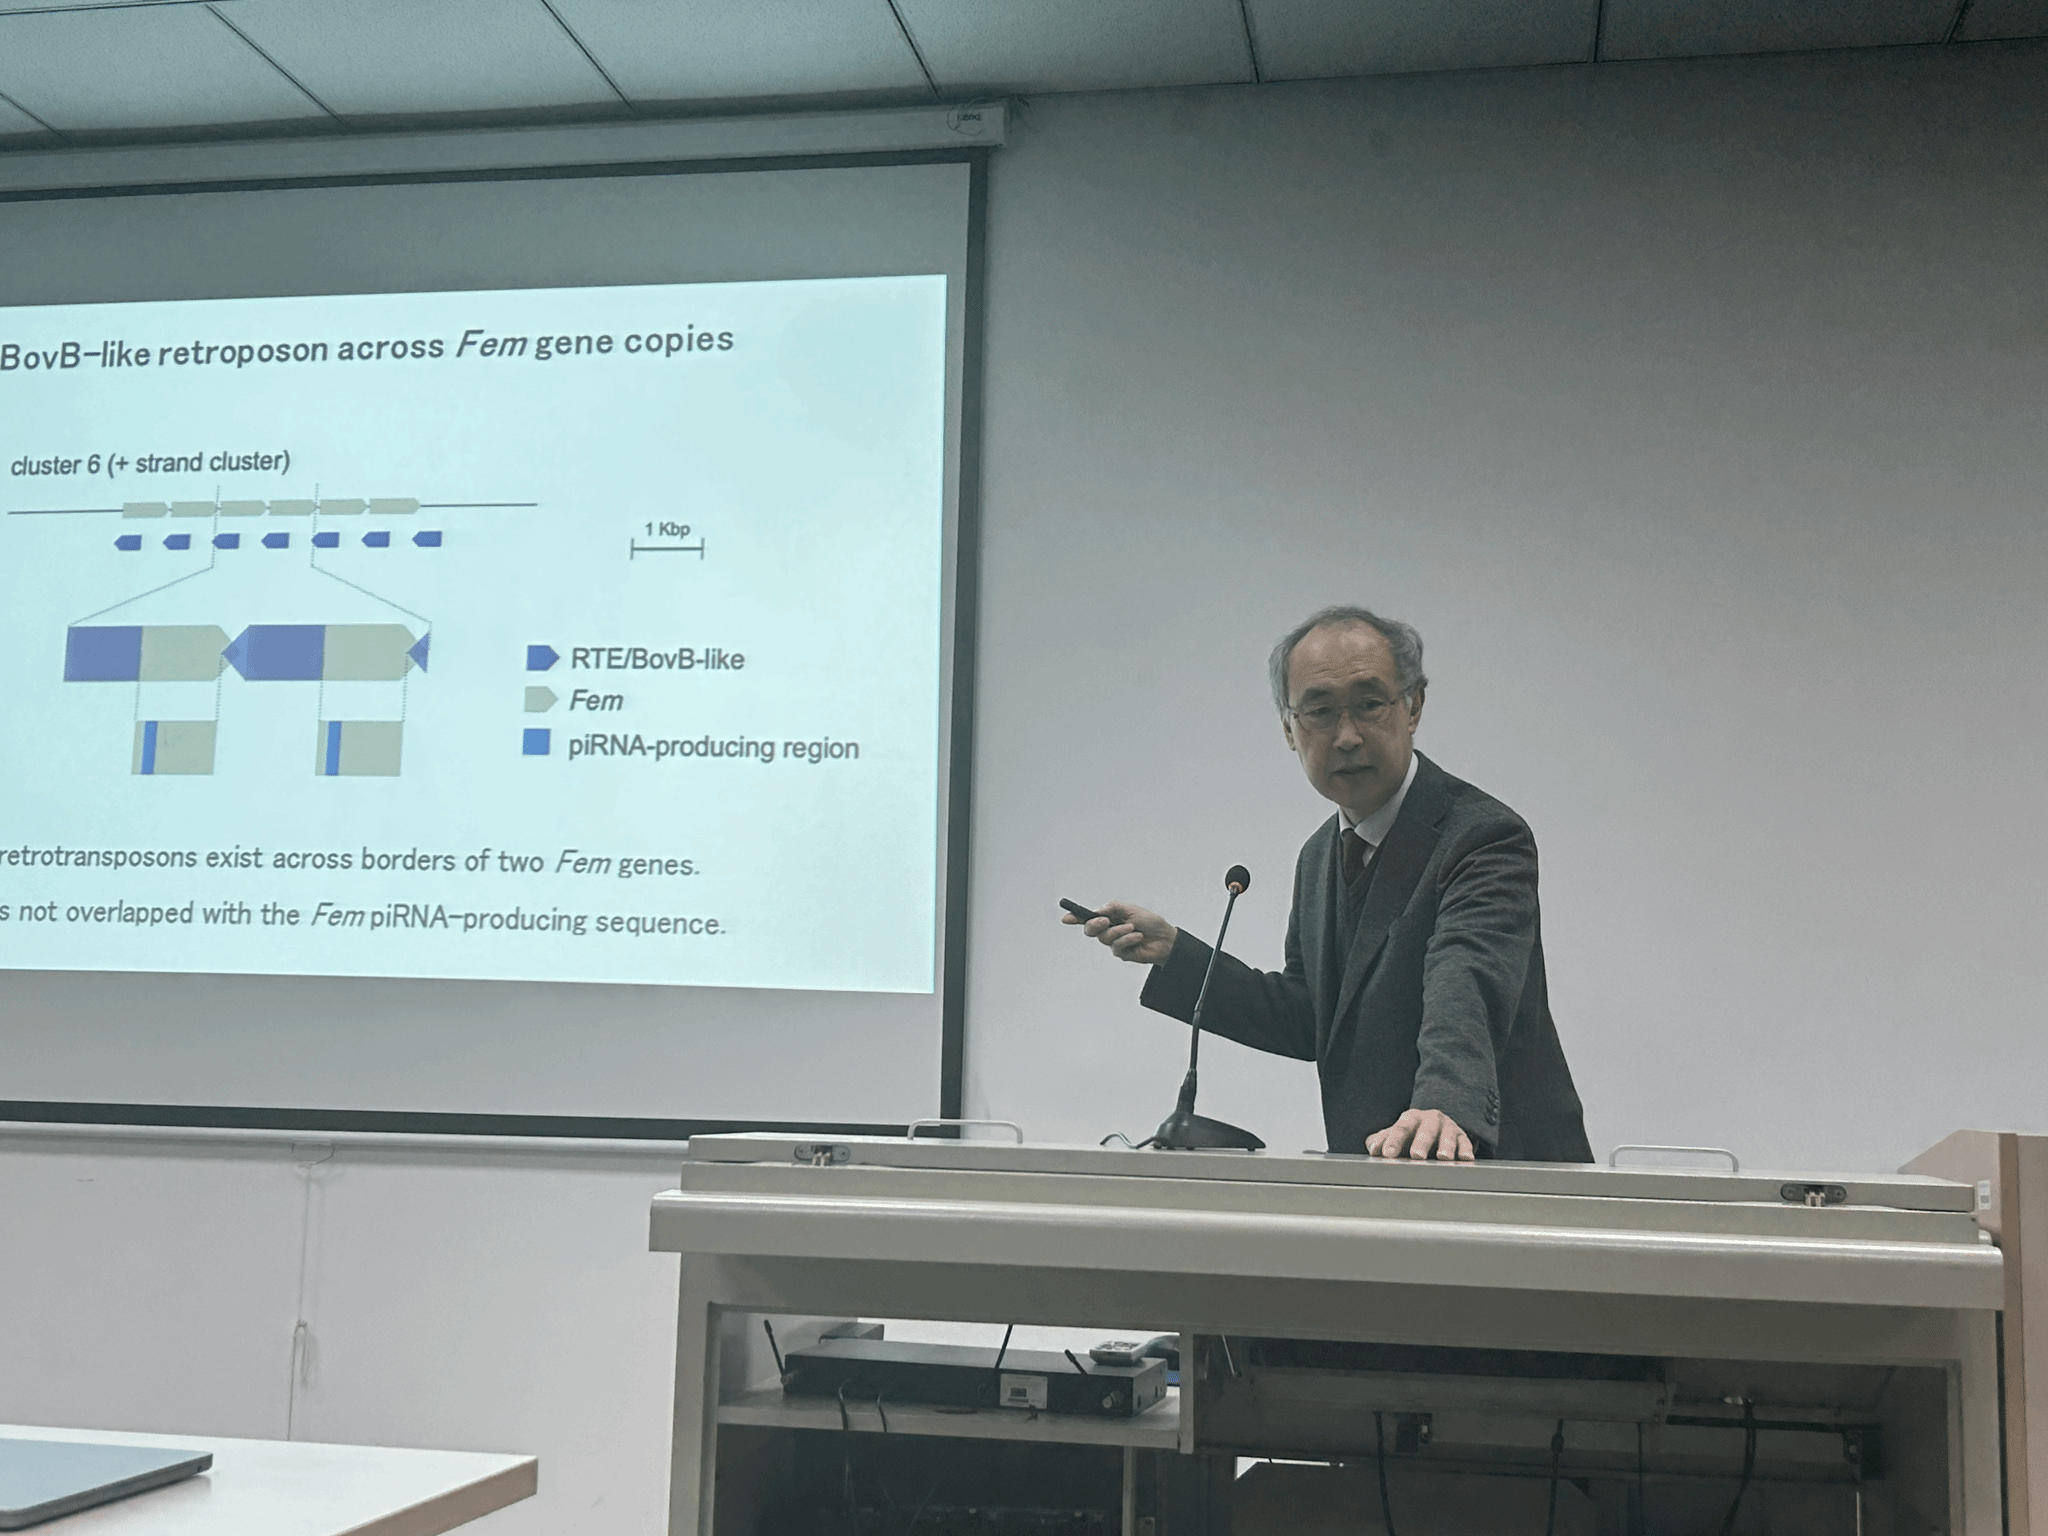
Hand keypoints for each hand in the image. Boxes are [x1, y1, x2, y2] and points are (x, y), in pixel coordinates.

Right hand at [1062, 901, 1177, 965]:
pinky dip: (1128, 939)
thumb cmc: (1149, 922)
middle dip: (1095, 924)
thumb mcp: (1130, 909)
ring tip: (1133, 928)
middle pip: (1090, 930)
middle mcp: (1109, 930)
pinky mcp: (1121, 954)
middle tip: (1105, 920)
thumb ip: (1112, 908)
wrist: (1165, 938)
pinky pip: (1117, 947)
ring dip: (1119, 931)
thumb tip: (1097, 911)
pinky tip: (1138, 937)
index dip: (1075, 918)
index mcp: (1109, 917)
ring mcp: (1114, 943)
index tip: (1066, 918)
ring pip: (1104, 938)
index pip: (1088, 918)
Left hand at [1366, 1109, 1474, 1161]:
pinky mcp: (1462, 1136)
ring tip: (1443, 1157)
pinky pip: (1465, 1142)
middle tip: (1416, 1156)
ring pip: (1448, 1136)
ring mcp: (1447, 1127)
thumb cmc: (1411, 1133)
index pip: (1401, 1128)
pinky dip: (1466, 1150)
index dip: (1393, 1141)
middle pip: (1425, 1130)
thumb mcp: (1395, 1134)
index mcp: (1411, 1117)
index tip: (1387, 1154)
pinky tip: (1465, 1158)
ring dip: (1446, 1146)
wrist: (1435, 1124)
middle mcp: (1430, 1119)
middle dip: (1421, 1143)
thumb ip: (1381, 1140)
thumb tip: (1374, 1149)